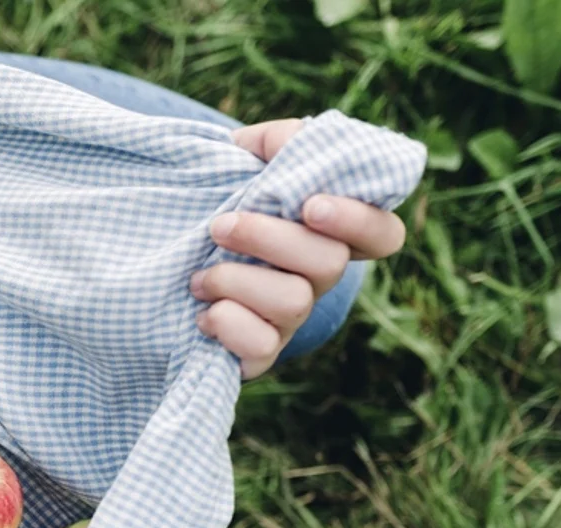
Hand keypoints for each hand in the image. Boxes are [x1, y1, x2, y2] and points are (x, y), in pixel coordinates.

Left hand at [195, 118, 408, 377]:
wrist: (176, 257)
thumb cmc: (231, 204)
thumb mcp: (252, 163)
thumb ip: (277, 143)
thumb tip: (284, 143)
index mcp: (333, 232)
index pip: (383, 234)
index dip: (358, 222)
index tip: (311, 205)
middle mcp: (321, 277)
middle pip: (329, 264)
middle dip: (269, 239)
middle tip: (220, 226)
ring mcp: (294, 317)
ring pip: (293, 303)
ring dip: (236, 281)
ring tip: (199, 275)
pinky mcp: (261, 351)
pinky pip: (262, 348)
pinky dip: (228, 326)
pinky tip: (203, 313)